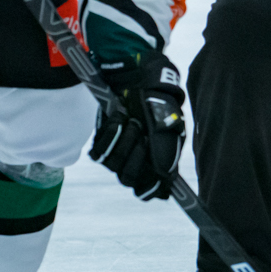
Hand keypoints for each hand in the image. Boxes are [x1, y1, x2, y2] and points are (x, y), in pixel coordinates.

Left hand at [87, 56, 185, 200]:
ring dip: (124, 140)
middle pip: (128, 178)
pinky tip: (118, 118)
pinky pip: (98, 152)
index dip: (148, 189)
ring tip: (133, 120)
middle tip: (143, 133)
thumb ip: (168, 153)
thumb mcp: (172, 126)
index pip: (149, 189)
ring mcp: (117, 153)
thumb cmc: (160, 104)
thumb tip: (165, 181)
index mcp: (156, 163)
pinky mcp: (102, 142)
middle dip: (136, 155)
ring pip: (114, 164)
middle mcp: (136, 162)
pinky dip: (109, 134)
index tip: (148, 184)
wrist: (142, 82)